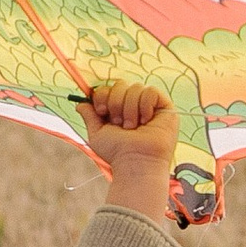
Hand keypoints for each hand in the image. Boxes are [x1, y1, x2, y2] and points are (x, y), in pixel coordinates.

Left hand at [83, 77, 178, 224]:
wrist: (134, 162)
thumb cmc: (117, 153)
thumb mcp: (97, 134)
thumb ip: (89, 116)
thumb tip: (80, 103)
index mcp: (119, 110)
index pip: (109, 88)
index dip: (103, 95)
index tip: (101, 111)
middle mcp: (135, 106)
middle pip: (121, 84)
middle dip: (115, 102)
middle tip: (119, 123)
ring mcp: (150, 106)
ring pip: (136, 87)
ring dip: (129, 109)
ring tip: (133, 127)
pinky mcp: (165, 107)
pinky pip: (151, 91)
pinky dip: (145, 106)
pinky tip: (146, 121)